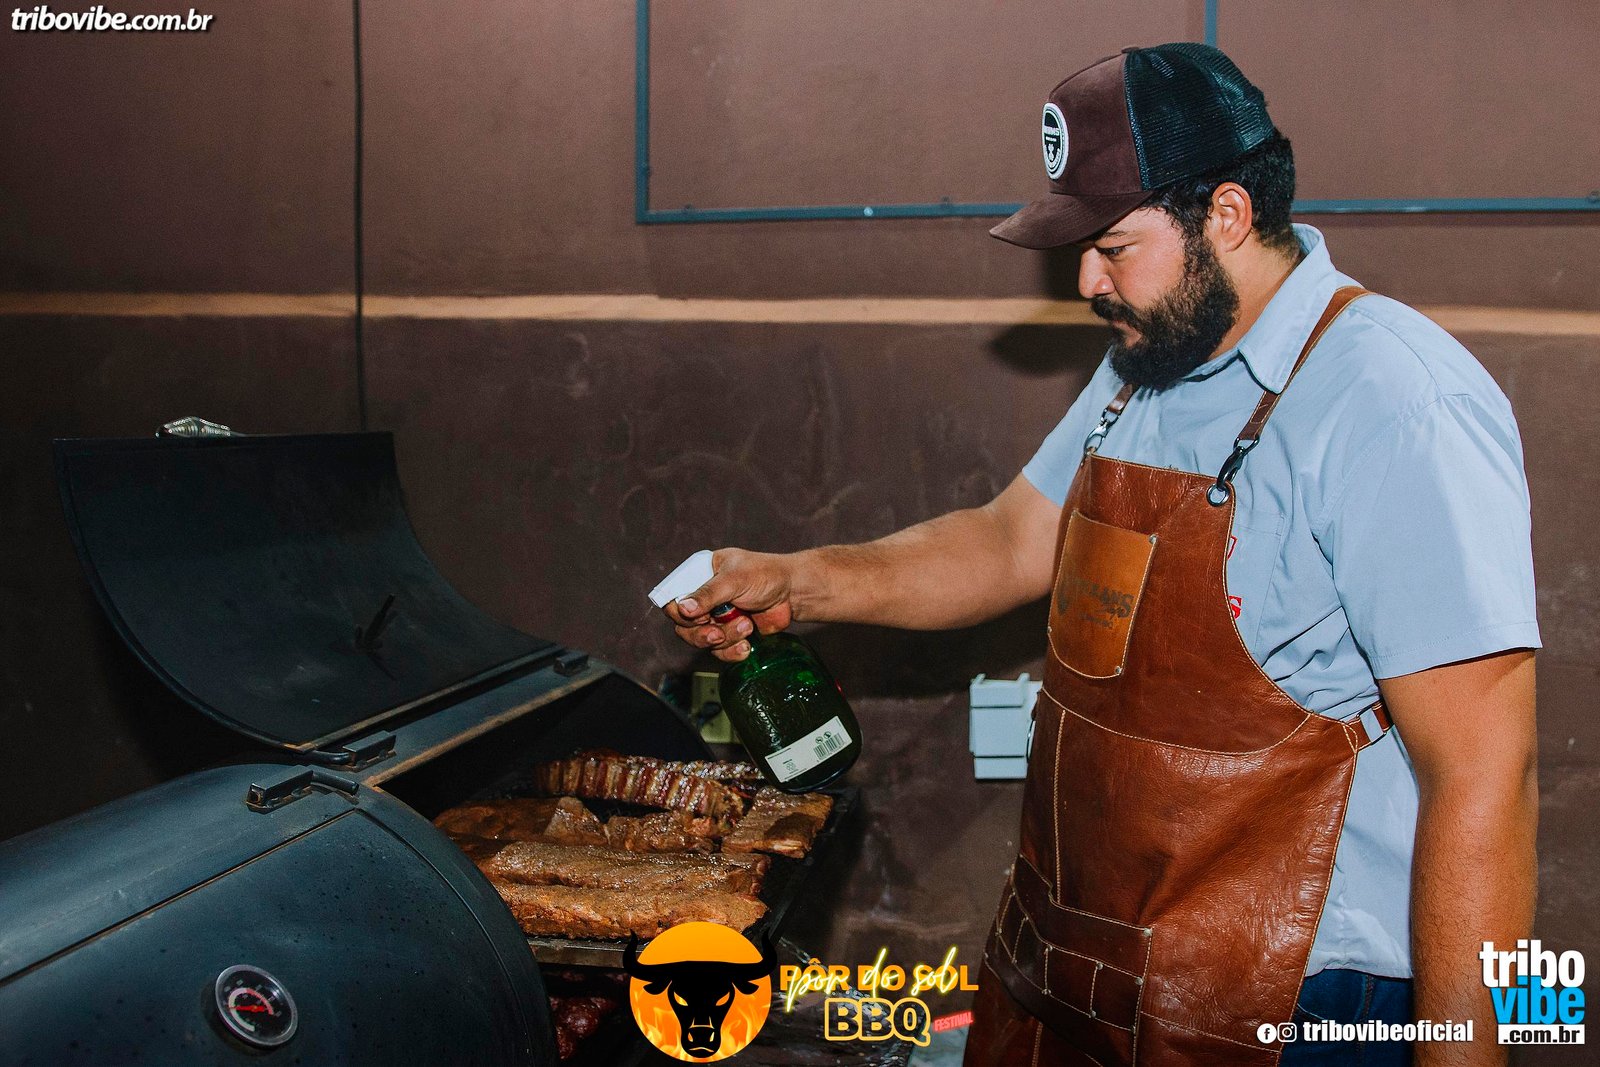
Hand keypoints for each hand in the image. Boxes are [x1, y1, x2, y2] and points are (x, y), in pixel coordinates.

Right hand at [662, 548, 797, 661]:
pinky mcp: (729, 634)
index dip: (681, 612)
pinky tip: (746, 644)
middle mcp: (703, 599)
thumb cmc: (766, 575)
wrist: (793, 593)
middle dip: (703, 633)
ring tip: (746, 625)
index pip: (673, 598)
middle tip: (718, 632)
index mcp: (699, 576)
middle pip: (683, 626)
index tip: (700, 615)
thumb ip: (708, 594)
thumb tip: (683, 608)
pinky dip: (732, 651)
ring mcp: (715, 618)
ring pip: (702, 640)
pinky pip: (720, 651)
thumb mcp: (735, 579)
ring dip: (724, 638)